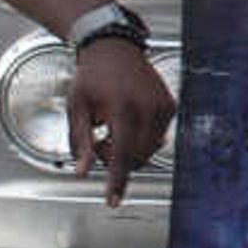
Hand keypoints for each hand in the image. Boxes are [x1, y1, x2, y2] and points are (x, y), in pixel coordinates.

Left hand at [68, 37, 176, 208]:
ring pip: (149, 150)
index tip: (113, 199)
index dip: (117, 181)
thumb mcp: (77, 108)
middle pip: (137, 156)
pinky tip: (128, 122)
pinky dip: (142, 139)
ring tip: (112, 130)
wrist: (114, 48)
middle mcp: (147, 107)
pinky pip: (158, 137)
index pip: (121, 154)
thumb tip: (82, 172)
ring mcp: (162, 106)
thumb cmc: (93, 75)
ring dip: (130, 150)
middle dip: (117, 159)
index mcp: (122, 106)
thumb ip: (80, 142)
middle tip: (99, 143)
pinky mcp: (170, 106)